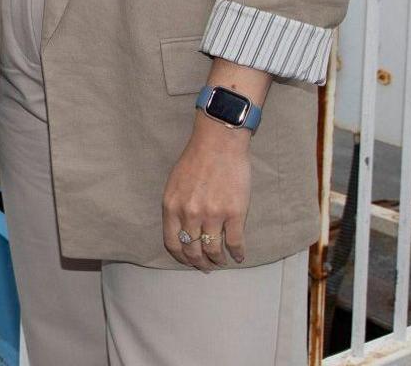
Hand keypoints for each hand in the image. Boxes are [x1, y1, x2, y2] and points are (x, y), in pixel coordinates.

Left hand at [161, 117, 251, 271]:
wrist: (218, 143)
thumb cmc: (195, 159)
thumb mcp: (174, 184)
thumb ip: (176, 207)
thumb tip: (181, 230)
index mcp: (171, 207)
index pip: (172, 243)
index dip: (181, 257)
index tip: (188, 261)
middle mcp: (189, 214)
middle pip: (192, 251)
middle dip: (199, 263)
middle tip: (206, 266)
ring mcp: (212, 215)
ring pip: (213, 250)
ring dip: (218, 260)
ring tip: (221, 262)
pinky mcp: (234, 214)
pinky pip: (235, 242)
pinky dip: (238, 253)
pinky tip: (239, 256)